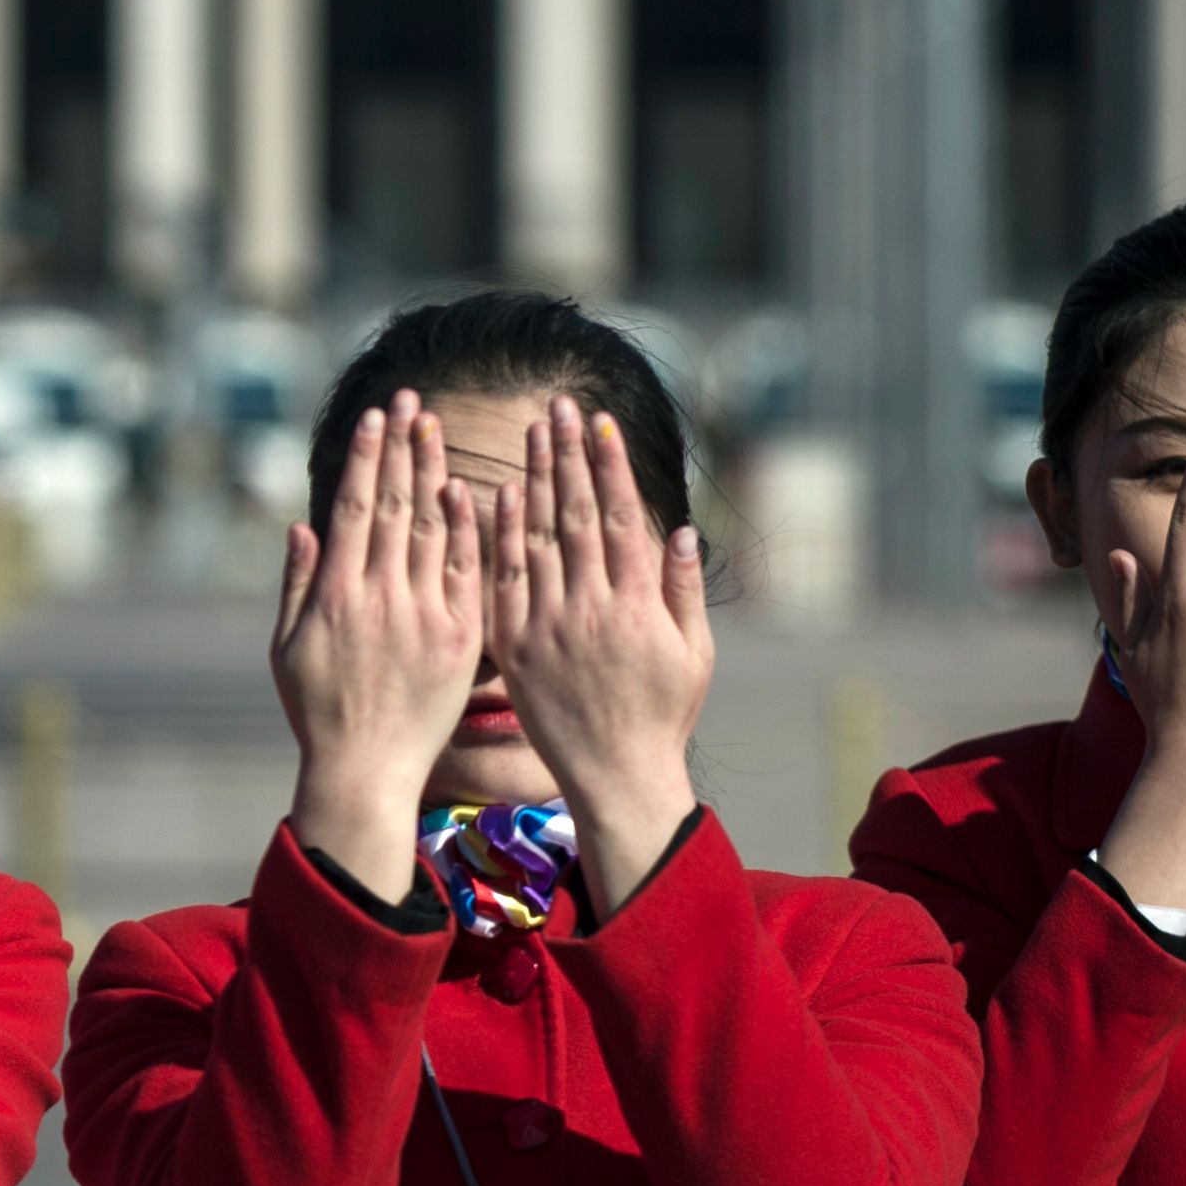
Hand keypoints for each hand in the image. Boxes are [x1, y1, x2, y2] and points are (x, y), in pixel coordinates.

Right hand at [276, 394, 483, 901]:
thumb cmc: (318, 712)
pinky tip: (469, 489)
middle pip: (396, 504)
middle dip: (401, 446)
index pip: (355, 507)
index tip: (374, 416)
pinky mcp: (459, 639)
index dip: (366, 457)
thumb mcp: (286, 648)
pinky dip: (467, 528)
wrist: (366, 771)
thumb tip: (301, 524)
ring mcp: (423, 615)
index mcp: (335, 595)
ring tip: (437, 427)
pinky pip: (467, 571)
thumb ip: (296, 584)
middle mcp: (379, 596)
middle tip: (410, 399)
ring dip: (434, 470)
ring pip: (432, 527)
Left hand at [484, 398, 712, 910]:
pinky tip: (492, 496)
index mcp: (638, 605)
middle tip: (559, 408)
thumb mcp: (693, 654)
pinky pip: (503, 582)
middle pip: (576, 516)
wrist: (615, 777)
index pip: (621, 518)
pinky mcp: (516, 648)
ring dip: (533, 481)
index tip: (601, 424)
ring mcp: (550, 627)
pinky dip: (498, 537)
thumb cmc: (661, 715)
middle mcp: (592, 608)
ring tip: (530, 434)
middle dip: (569, 457)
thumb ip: (682, 590)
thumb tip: (680, 530)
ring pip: (538, 540)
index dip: (609, 468)